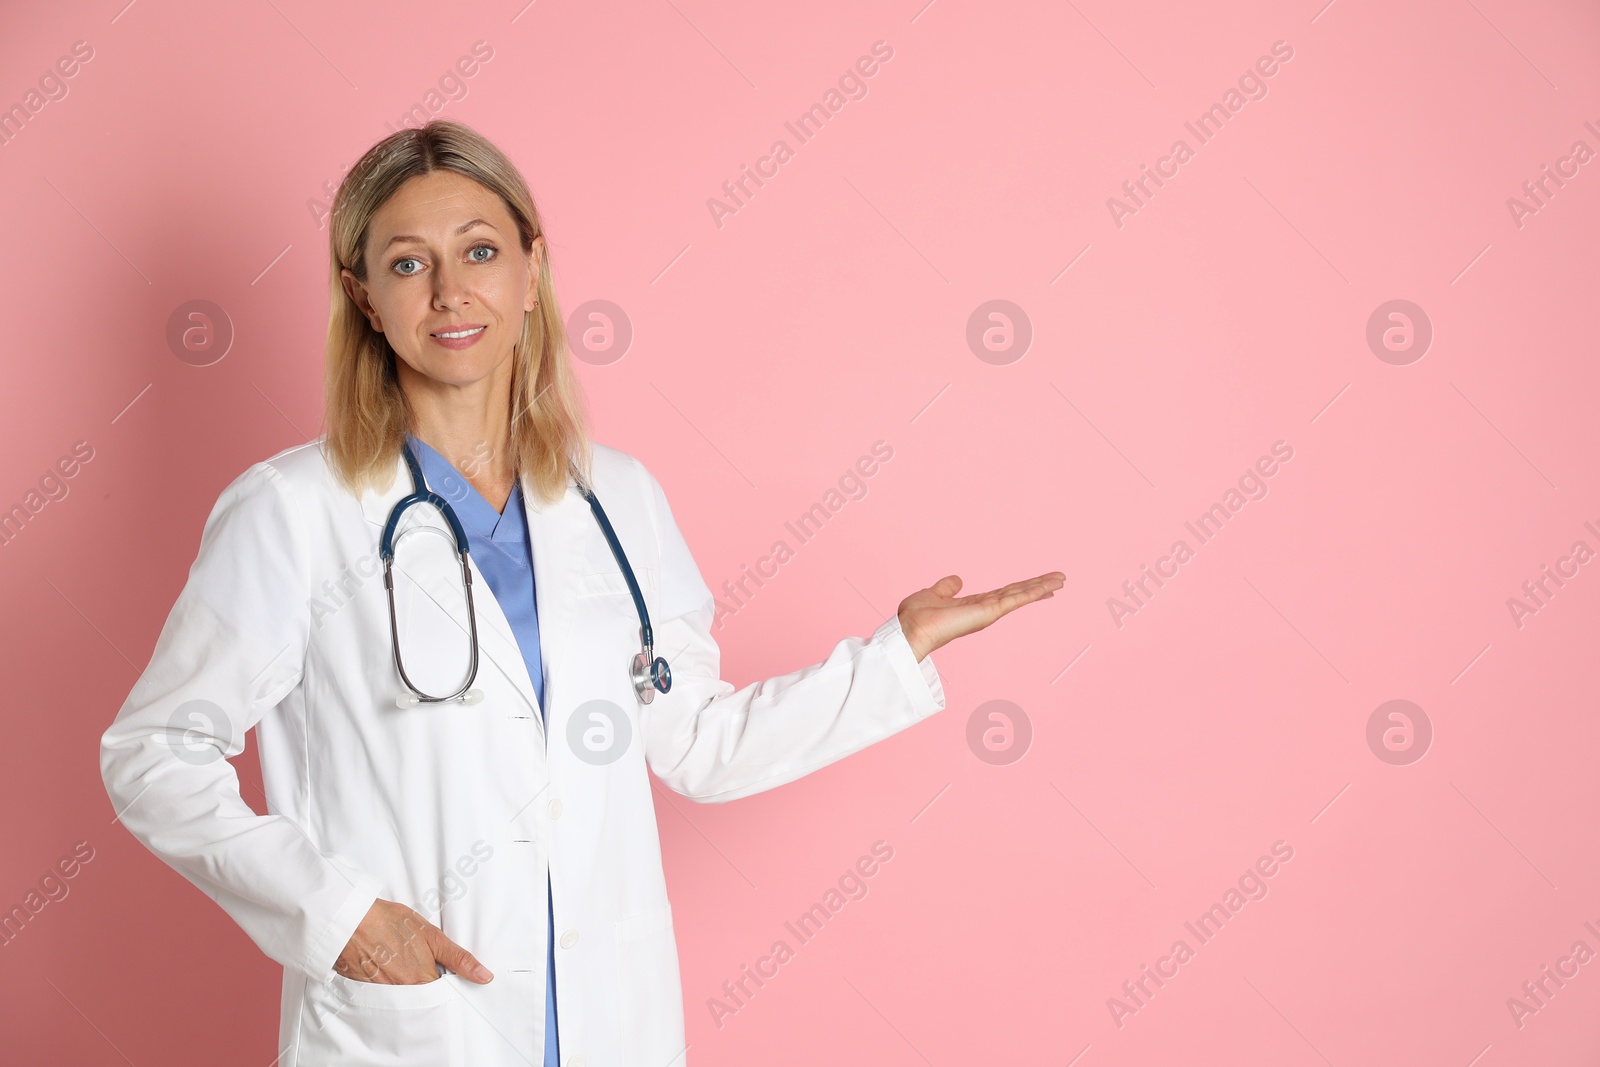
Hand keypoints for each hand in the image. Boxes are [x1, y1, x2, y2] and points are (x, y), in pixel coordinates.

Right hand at [333, 898, 493, 984]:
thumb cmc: (388, 921)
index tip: (442, 971)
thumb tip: (484, 976)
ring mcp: (380, 993)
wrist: (348, 919)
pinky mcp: (364, 991)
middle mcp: (401, 992)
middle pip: (422, 1000)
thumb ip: (459, 958)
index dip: (445, 981)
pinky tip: (383, 965)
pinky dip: (386, 984)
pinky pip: (382, 996)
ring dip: (405, 984)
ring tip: (400, 961)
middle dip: (425, 984)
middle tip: (417, 962)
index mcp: (421, 980)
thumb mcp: (430, 935)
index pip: (442, 994)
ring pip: (403, 998)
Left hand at [897, 572, 1063, 661]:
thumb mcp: (933, 594)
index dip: (1022, 587)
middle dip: (1039, 586)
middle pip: (1018, 593)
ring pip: (1021, 595)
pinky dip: (1033, 592)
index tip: (1039, 583)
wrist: (911, 631)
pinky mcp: (989, 612)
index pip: (1004, 593)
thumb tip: (957, 580)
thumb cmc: (916, 617)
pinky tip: (1048, 587)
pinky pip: (1015, 599)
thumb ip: (947, 587)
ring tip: (1062, 580)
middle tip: (1060, 579)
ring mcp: (989, 612)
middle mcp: (985, 609)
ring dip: (1042, 587)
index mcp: (974, 605)